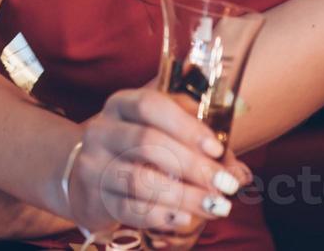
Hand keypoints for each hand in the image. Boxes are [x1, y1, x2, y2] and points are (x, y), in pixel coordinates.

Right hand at [61, 85, 251, 238]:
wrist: (86, 177)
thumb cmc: (135, 150)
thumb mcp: (160, 133)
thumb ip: (197, 142)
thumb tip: (237, 169)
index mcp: (121, 105)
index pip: (150, 106)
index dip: (186, 126)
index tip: (216, 147)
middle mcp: (102, 131)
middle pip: (146, 142)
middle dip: (193, 165)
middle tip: (226, 184)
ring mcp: (93, 165)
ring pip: (139, 180)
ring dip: (184, 195)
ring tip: (215, 206)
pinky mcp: (94, 199)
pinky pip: (129, 209)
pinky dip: (161, 216)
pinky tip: (185, 219)